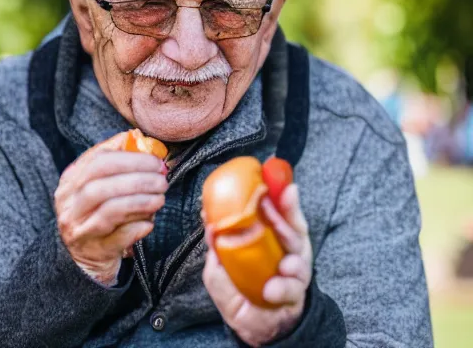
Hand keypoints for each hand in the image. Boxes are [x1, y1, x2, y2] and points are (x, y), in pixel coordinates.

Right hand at [54, 143, 167, 284]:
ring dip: (140, 201)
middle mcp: (69, 205)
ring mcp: (79, 229)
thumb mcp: (101, 183)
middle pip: (100, 185)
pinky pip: (118, 237)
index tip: (156, 161)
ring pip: (109, 210)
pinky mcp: (94, 250)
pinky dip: (137, 227)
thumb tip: (140, 139)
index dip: (131, 158)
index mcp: (71, 181)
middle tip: (162, 180)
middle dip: (137, 179)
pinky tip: (150, 222)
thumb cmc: (100, 210)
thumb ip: (117, 161)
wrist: (85, 256)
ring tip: (160, 198)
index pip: (98, 161)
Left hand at [203, 184, 311, 346]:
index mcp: (271, 239)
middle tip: (270, 204)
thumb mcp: (223, 276)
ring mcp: (294, 269)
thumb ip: (217, 253)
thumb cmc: (245, 295)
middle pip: (291, 226)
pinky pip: (293, 285)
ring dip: (289, 257)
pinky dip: (283, 286)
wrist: (262, 328)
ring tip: (282, 265)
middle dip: (283, 213)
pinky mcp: (297, 291)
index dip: (278, 196)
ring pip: (298, 255)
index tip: (276, 181)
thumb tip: (210, 230)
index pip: (278, 213)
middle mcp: (286, 249)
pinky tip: (273, 289)